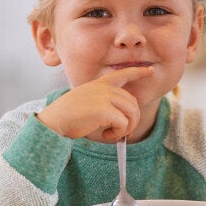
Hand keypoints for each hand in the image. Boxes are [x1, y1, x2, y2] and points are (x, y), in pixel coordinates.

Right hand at [36, 66, 152, 140]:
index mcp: (99, 84)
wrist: (55, 121)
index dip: (139, 72)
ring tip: (111, 134)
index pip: (123, 74)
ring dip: (125, 128)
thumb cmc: (68, 116)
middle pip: (133, 103)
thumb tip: (125, 124)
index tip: (150, 70)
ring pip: (132, 113)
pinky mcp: (104, 110)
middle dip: (131, 120)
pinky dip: (118, 134)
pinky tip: (106, 135)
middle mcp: (104, 88)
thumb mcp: (87, 103)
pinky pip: (123, 124)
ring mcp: (104, 97)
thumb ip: (105, 106)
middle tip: (119, 132)